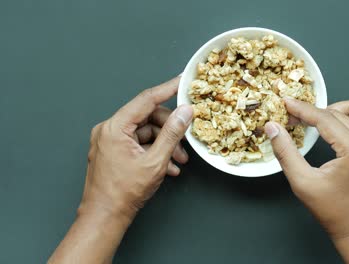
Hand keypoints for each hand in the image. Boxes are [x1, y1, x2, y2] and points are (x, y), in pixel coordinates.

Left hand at [80, 77, 192, 220]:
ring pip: (145, 132)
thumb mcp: (155, 161)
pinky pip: (138, 143)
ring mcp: (110, 141)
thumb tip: (185, 113)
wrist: (105, 216)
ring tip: (179, 160)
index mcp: (114, 127)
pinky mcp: (113, 151)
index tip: (182, 82)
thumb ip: (172, 133)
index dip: (167, 89)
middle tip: (186, 140)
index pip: (146, 100)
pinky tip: (167, 166)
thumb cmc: (123, 192)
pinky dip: (154, 151)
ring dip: (164, 144)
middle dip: (170, 129)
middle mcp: (109, 130)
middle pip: (147, 117)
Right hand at [265, 98, 348, 262]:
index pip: (325, 118)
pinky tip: (341, 131)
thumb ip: (285, 152)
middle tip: (293, 119)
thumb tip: (273, 128)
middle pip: (339, 112)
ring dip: (338, 111)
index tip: (286, 103)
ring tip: (319, 122)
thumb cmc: (332, 211)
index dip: (302, 109)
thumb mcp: (302, 182)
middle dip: (313, 112)